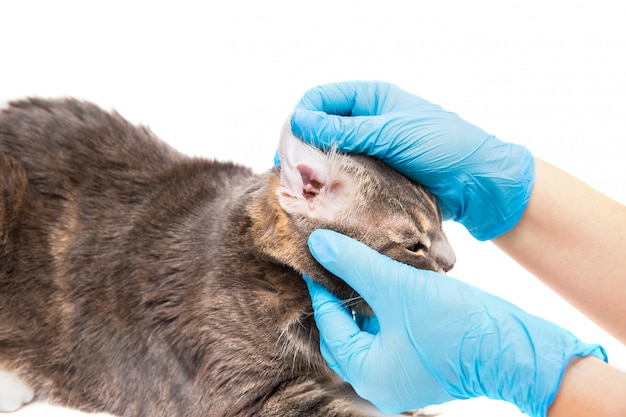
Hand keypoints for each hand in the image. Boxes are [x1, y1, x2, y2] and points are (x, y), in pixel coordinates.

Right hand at [290, 81, 534, 240]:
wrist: (479, 184)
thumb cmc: (444, 146)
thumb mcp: (393, 133)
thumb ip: (346, 129)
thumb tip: (300, 121)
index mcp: (371, 99)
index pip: (321, 98)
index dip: (301, 117)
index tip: (288, 143)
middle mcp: (366, 122)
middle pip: (319, 127)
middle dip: (300, 145)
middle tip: (287, 172)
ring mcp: (370, 150)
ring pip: (328, 154)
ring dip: (311, 168)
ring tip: (298, 189)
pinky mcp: (374, 176)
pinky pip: (343, 176)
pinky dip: (329, 184)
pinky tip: (319, 198)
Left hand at [305, 229, 605, 416]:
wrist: (516, 349)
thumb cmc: (454, 323)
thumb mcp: (397, 286)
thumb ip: (355, 264)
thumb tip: (317, 243)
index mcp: (367, 373)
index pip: (330, 326)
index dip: (321, 290)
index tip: (317, 258)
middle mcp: (380, 384)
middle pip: (344, 336)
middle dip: (338, 302)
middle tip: (333, 266)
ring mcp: (402, 378)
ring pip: (367, 337)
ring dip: (361, 307)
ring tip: (357, 271)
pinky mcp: (421, 369)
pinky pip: (388, 340)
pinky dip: (382, 316)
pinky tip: (385, 288)